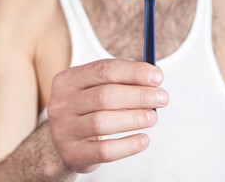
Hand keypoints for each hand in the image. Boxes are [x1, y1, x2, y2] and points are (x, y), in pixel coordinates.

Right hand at [47, 59, 168, 173]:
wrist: (64, 143)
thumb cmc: (89, 110)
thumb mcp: (96, 89)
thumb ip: (122, 81)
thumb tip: (154, 77)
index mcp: (68, 80)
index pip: (103, 70)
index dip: (133, 72)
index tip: (158, 77)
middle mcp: (61, 104)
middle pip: (104, 96)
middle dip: (138, 95)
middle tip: (162, 98)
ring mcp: (64, 130)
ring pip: (102, 123)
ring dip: (134, 118)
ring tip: (153, 117)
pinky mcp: (73, 154)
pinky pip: (104, 151)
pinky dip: (128, 145)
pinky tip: (143, 140)